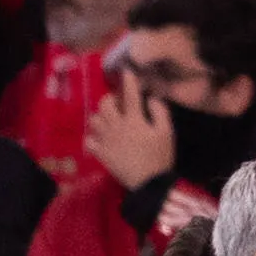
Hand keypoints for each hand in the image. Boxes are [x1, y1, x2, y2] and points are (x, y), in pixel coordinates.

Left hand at [86, 69, 176, 191]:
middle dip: (110, 99)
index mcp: (134, 119)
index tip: (126, 71)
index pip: (130, 94)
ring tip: (107, 120)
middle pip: (105, 104)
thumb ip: (160, 112)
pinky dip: (92, 138)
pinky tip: (99, 139)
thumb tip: (151, 99)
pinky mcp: (101, 154)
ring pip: (94, 120)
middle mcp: (117, 126)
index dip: (128, 80)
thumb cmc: (160, 158)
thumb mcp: (167, 133)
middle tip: (117, 103)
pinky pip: (89, 141)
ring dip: (100, 117)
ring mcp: (106, 140)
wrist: (149, 184)